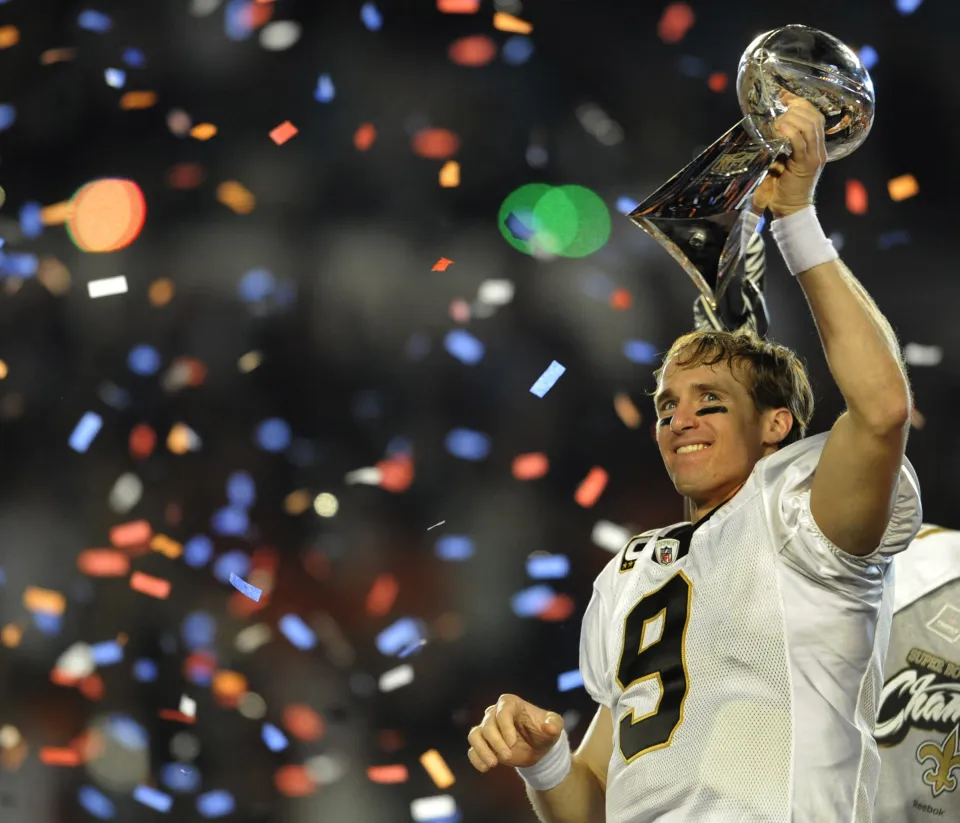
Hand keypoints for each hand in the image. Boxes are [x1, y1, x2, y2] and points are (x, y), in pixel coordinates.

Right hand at [467, 694, 564, 771]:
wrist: (538, 749)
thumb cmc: (544, 732)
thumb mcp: (554, 726)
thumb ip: (554, 724)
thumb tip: (549, 727)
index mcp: (511, 704)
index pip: (502, 712)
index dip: (505, 727)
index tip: (512, 743)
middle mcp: (495, 713)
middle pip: (487, 724)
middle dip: (496, 742)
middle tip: (508, 756)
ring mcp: (487, 729)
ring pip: (475, 735)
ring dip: (481, 750)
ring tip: (492, 764)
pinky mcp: (483, 744)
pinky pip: (472, 749)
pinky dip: (476, 759)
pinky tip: (485, 768)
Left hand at [752, 91, 826, 218]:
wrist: (790, 210)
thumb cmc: (783, 188)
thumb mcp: (782, 162)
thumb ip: (781, 146)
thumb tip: (768, 129)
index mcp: (815, 147)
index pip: (815, 117)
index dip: (801, 103)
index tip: (784, 96)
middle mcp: (818, 150)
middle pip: (815, 117)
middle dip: (797, 107)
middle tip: (780, 107)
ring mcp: (814, 156)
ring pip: (810, 126)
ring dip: (793, 118)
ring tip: (779, 120)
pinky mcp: (806, 165)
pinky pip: (801, 142)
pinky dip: (790, 132)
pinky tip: (779, 128)